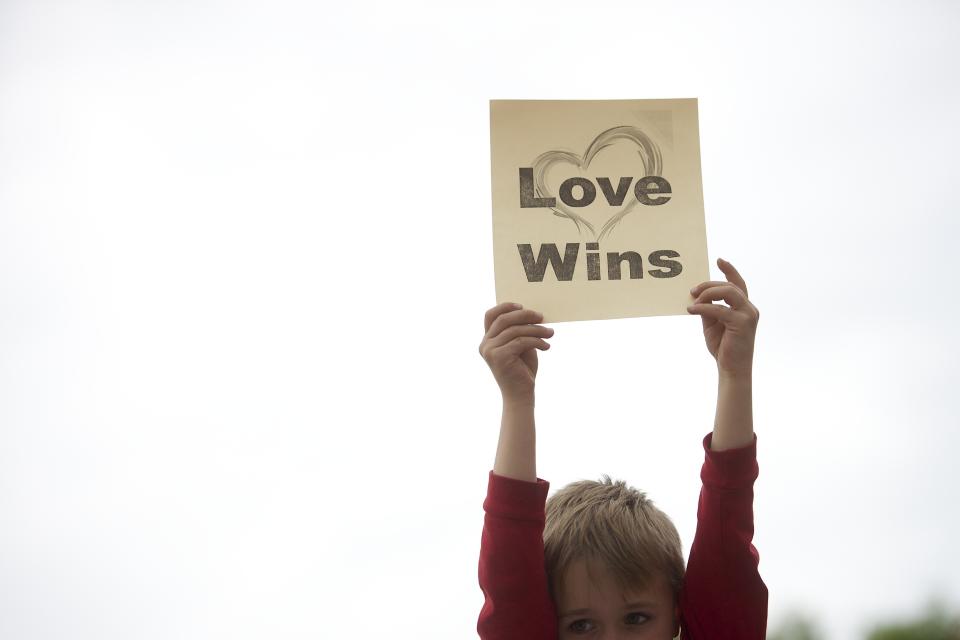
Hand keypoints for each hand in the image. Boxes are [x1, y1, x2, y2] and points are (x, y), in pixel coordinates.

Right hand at [479, 302, 553, 401]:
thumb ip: (520, 330)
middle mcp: (485, 344)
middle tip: (542, 318)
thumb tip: (532, 313)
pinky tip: (547, 346)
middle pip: (504, 319)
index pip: (490, 316)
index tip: (522, 306)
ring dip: (536, 330)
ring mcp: (490, 351)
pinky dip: (537, 341)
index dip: (505, 306)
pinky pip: (522, 341)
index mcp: (487, 340)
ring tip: (550, 334)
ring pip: (515, 330)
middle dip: (525, 315)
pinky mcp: (499, 357)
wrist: (521, 396)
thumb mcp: (521, 346)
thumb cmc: (522, 371)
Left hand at [687, 258, 758, 378]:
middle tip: (692, 290)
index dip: (730, 270)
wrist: (731, 369)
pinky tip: (692, 310)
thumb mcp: (712, 324)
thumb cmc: (723, 347)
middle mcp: (750, 308)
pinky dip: (703, 307)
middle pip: (730, 286)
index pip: (738, 284)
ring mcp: (748, 315)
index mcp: (744, 307)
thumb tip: (696, 296)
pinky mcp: (742, 323)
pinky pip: (719, 308)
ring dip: (708, 293)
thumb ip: (708, 308)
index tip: (719, 260)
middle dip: (709, 284)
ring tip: (693, 300)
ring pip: (728, 292)